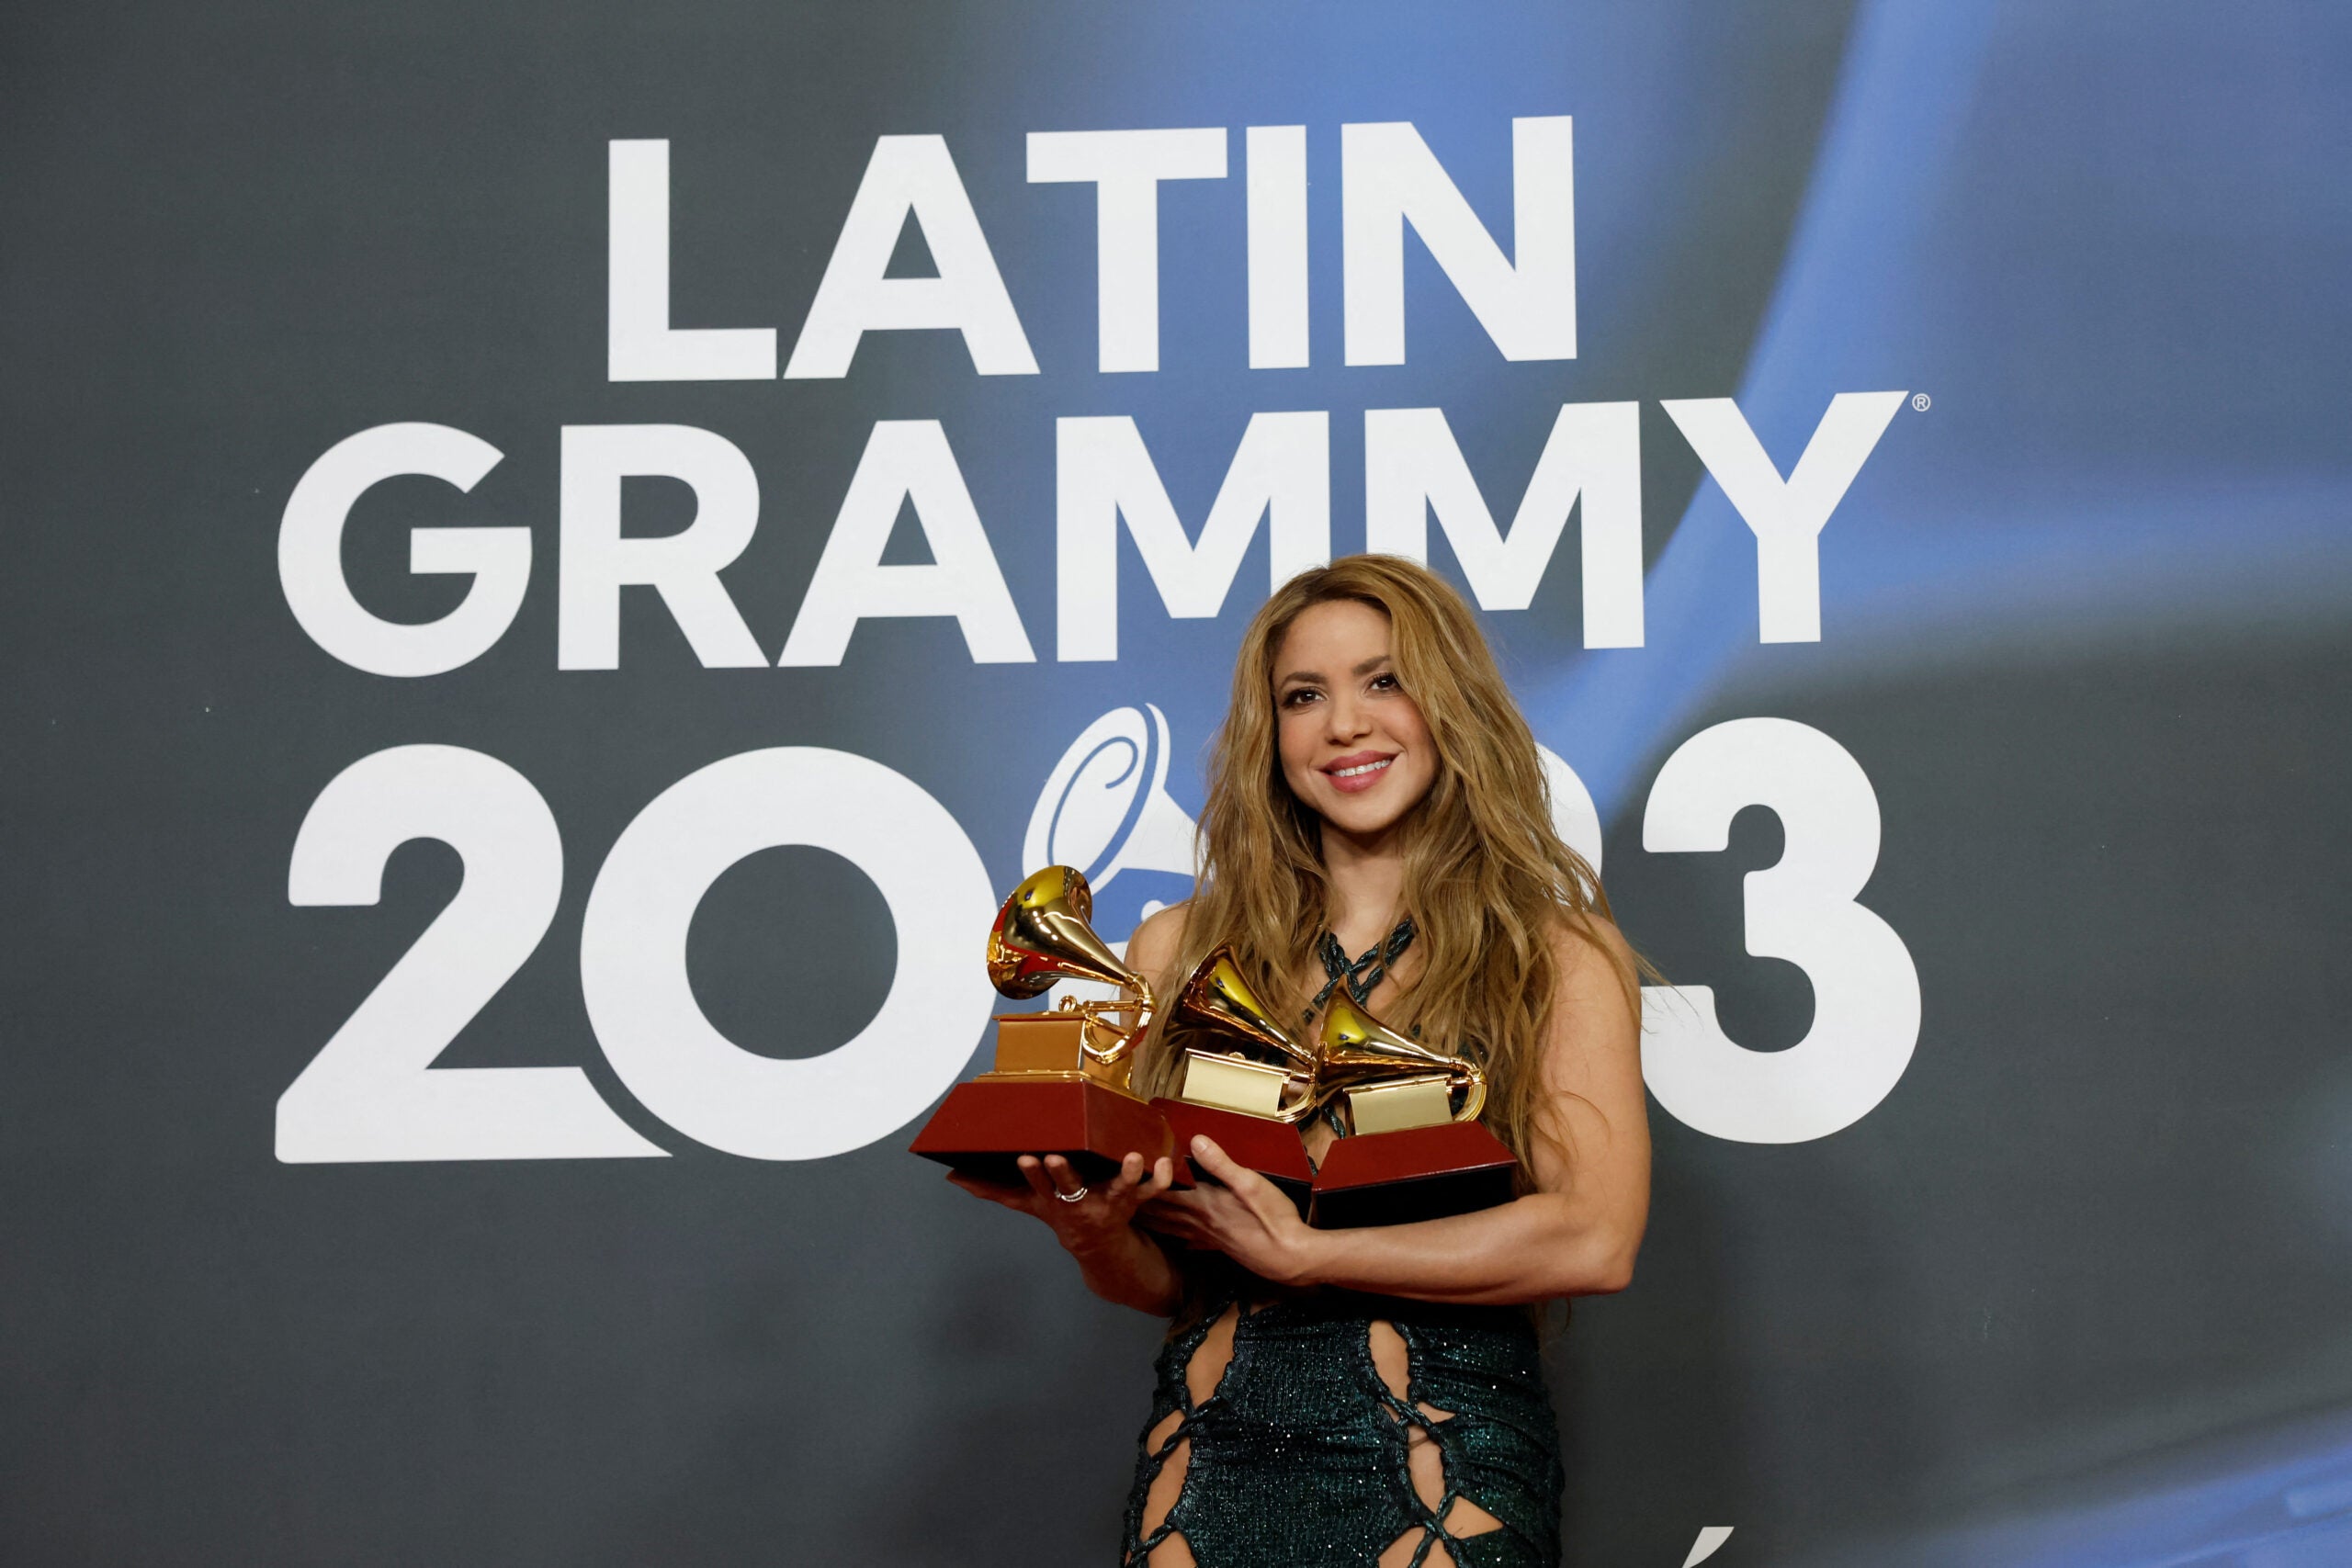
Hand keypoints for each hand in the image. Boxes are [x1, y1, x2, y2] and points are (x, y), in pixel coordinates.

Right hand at [948, 1151, 1175, 1260]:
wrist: (1100, 1251)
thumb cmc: (1061, 1214)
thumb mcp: (1028, 1203)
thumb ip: (994, 1190)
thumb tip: (954, 1178)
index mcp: (1054, 1199)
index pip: (1038, 1186)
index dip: (1032, 1174)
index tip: (1026, 1158)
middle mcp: (1079, 1201)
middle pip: (1070, 1186)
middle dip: (1062, 1174)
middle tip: (1056, 1158)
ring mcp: (1108, 1202)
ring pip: (1118, 1188)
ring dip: (1126, 1174)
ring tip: (1132, 1158)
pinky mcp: (1134, 1201)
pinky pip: (1152, 1191)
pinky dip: (1160, 1179)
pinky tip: (1166, 1163)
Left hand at [1140, 1136, 1324, 1286]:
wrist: (1290, 1258)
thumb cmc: (1273, 1219)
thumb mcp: (1250, 1184)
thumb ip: (1220, 1163)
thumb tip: (1194, 1139)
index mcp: (1203, 1203)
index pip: (1163, 1191)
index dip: (1142, 1181)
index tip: (1122, 1171)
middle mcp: (1199, 1222)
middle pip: (1161, 1212)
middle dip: (1138, 1203)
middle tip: (1115, 1196)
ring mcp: (1209, 1237)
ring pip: (1171, 1228)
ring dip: (1151, 1221)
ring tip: (1132, 1217)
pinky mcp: (1220, 1248)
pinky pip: (1191, 1243)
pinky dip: (1179, 1239)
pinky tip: (1179, 1241)